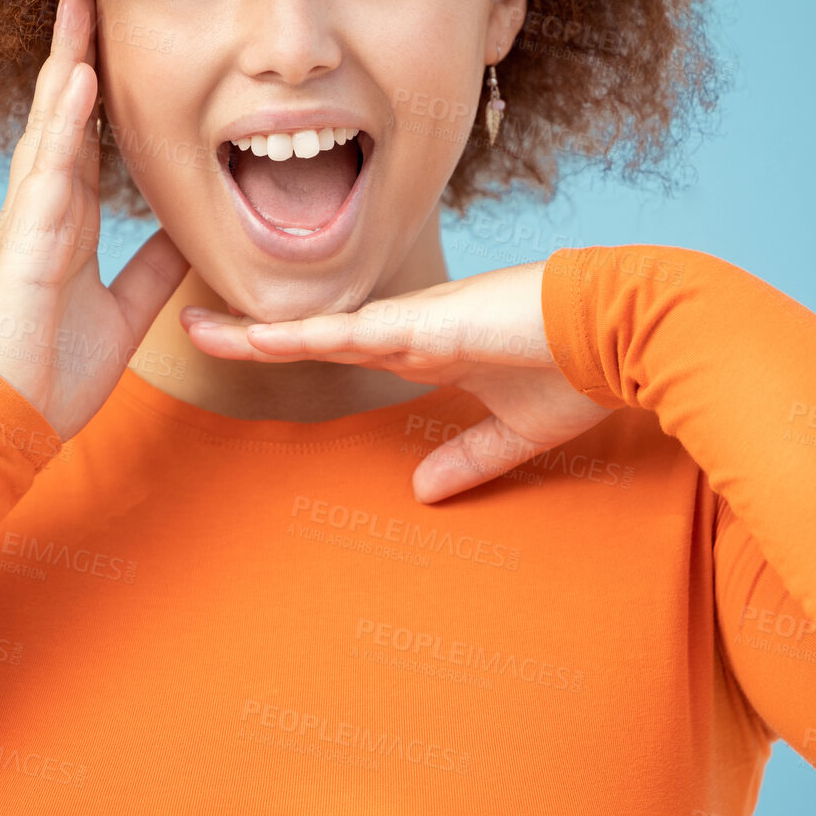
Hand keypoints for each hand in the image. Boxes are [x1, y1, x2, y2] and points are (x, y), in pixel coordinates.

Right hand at [0, 0, 189, 441]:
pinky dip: (63, 123)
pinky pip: (48, 170)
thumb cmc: (51, 372)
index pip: (87, 138)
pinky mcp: (23, 242)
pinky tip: (77, 79)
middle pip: (63, 116)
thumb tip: (191, 234)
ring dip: (65, 64)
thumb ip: (154, 269)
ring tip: (78, 5)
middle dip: (75, 54)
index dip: (98, 90)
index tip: (111, 40)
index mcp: (68, 225)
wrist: (7, 424)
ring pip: (50, 127)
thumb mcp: (125, 311)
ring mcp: (30, 221)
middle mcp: (45, 211)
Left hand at [179, 261, 611, 501]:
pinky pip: (349, 331)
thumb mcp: (514, 432)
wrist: (622, 330)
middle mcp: (408, 327)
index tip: (246, 345)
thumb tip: (424, 493)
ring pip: (316, 326)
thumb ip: (468, 460)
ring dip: (257, 331)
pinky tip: (258, 337)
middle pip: (312, 330)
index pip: (340, 345)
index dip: (292, 345)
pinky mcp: (427, 324)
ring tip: (199, 326)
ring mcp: (413, 322)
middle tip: (193, 325)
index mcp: (427, 345)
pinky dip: (301, 335)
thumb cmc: (577, 368)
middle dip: (252, 332)